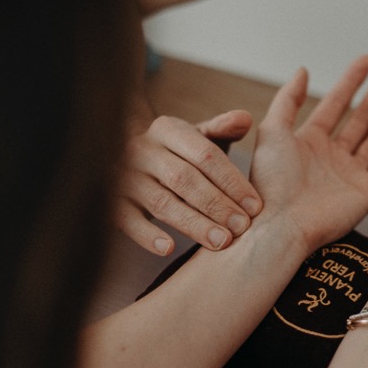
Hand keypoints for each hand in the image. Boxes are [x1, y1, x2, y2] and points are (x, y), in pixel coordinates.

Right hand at [115, 109, 261, 254]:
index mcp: (168, 130)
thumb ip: (222, 129)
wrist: (126, 157)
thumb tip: (244, 119)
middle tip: (241, 227)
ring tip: (220, 242)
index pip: (205, 154)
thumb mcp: (197, 136)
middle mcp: (143, 150)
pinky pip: (127, 220)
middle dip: (216, 205)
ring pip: (161, 202)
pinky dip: (146, 235)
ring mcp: (124, 176)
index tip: (255, 206)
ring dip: (193, 224)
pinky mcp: (112, 201)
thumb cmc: (176, 152)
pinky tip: (169, 248)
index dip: (231, 181)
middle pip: (184, 179)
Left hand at [250, 55, 367, 254]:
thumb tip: (303, 70)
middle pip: (362, 117)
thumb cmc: (270, 183)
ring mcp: (352, 175)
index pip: (336, 103)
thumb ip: (288, 100)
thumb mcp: (272, 132)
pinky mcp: (367, 194)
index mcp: (310, 142)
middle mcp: (333, 157)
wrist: (280, 225)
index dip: (352, 81)